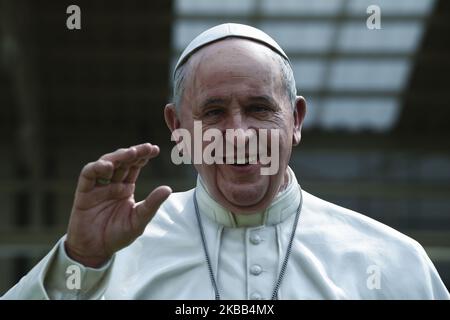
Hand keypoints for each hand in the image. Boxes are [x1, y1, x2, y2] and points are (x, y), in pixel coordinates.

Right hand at [65, 143, 171, 267]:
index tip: (155, 149)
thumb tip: (168, 188)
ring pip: (106, 163)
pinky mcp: (83, 192)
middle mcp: (112, 184)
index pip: (135, 166)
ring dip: (118, 156)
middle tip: (147, 147)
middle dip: (134, 152)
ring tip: (131, 153)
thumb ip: (151, 204)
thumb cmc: (117, 236)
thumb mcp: (139, 220)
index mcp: (126, 188)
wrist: (95, 251)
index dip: (143, 156)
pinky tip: (107, 166)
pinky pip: (88, 175)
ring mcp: (97, 187)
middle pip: (123, 162)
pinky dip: (96, 168)